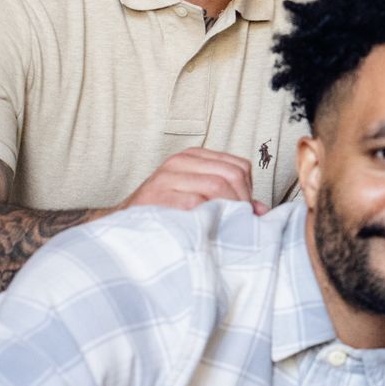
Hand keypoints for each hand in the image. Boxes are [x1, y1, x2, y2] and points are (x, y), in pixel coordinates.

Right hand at [119, 148, 268, 214]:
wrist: (122, 224)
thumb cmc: (166, 212)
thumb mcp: (197, 196)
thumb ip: (229, 198)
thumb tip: (262, 211)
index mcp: (194, 157)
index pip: (240, 167)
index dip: (247, 192)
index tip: (242, 212)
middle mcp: (180, 161)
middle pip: (232, 176)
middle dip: (241, 202)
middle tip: (236, 223)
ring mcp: (166, 177)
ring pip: (217, 186)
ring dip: (227, 211)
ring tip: (223, 226)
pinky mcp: (156, 196)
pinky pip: (195, 202)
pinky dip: (207, 217)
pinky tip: (205, 228)